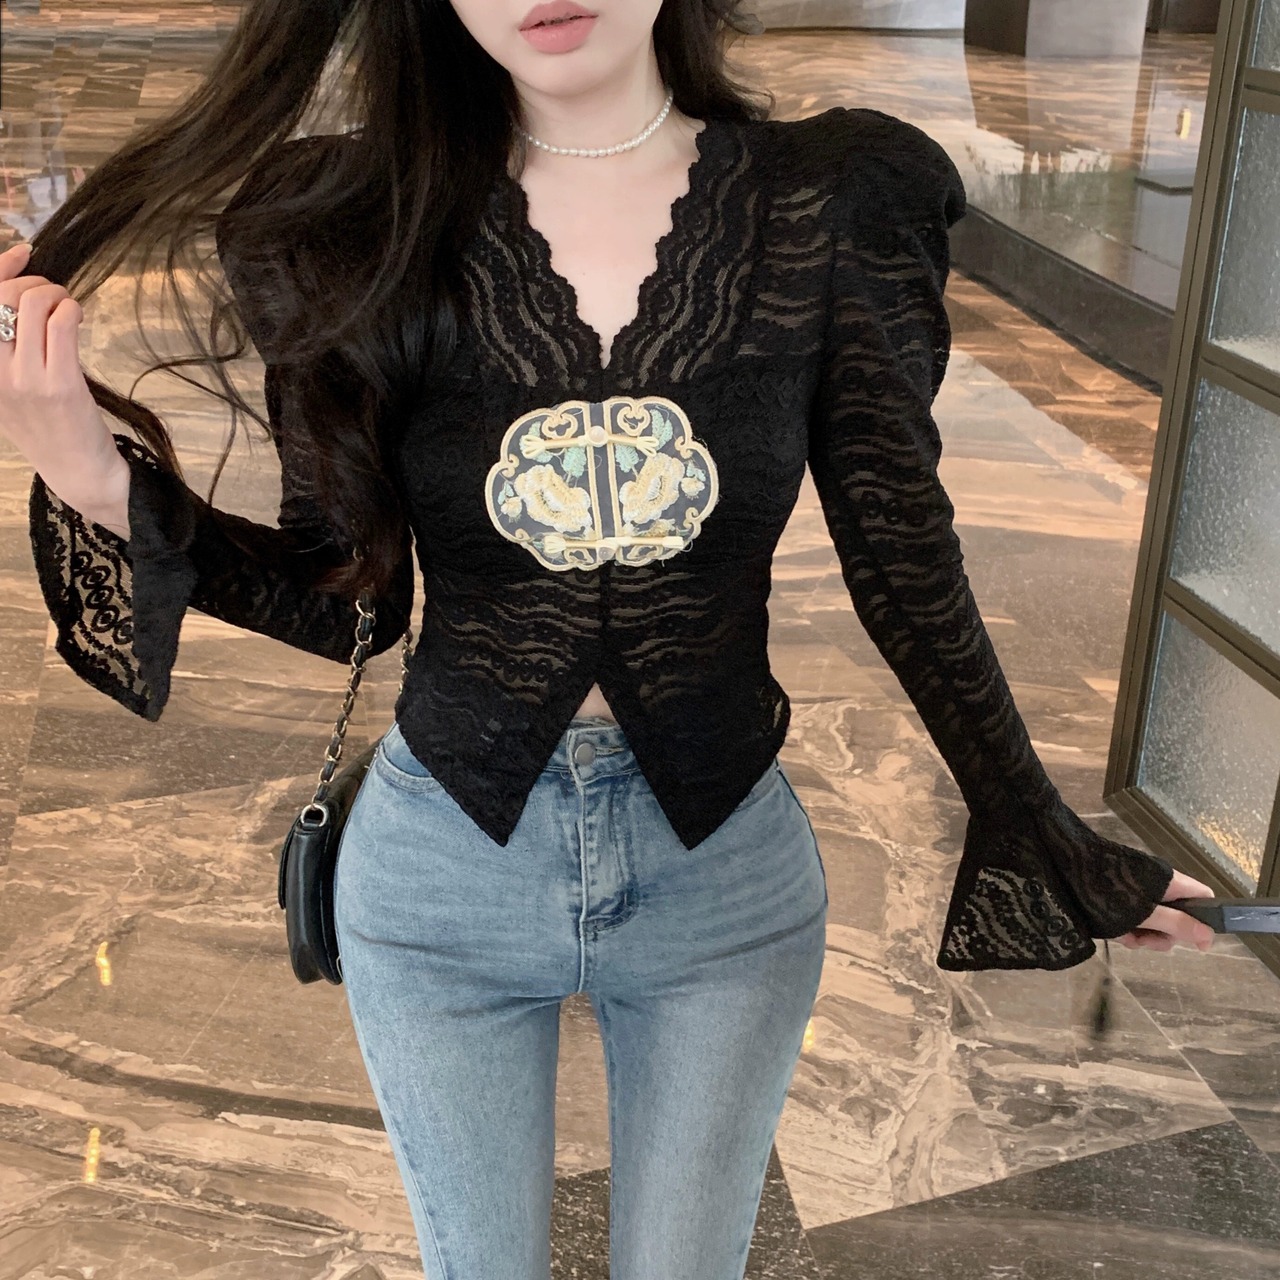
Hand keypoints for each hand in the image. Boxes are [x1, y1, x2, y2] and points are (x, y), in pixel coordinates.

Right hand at [0, 241, 129, 521]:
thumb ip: (12, 344)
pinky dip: (71, 309)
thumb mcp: (16, 385)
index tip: (22, 253)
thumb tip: (23, 290)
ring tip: (68, 307)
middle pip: (0, 298)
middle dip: (32, 282)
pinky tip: (78, 316)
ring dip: (55, 293)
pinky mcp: (59, 386)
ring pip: (31, 306)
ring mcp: (25, 380)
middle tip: (55, 297)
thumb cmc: (52, 426)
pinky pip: (60, 325)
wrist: (78, 472)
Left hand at [1114, 868, 1215, 952]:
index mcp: (1170, 881)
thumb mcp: (1145, 912)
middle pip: (1178, 916)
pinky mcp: (1121, 901)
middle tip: (1149, 941)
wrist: (1066, 881)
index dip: (1207, 921)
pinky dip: (1129, 931)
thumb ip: (1177, 923)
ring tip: (1129, 939)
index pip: (1203, 896)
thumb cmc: (1108, 894)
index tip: (1199, 945)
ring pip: (1155, 922)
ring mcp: (1139, 894)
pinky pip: (1135, 920)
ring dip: (1145, 936)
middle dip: (1165, 935)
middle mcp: (1158, 886)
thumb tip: (1209, 934)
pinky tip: (1117, 935)